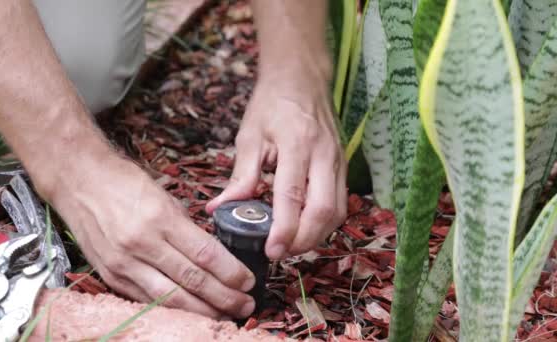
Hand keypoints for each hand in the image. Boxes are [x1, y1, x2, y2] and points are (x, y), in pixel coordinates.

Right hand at [43, 155, 256, 318]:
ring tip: (226, 315)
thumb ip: (186, 228)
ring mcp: (124, 263)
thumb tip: (213, 255)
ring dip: (203, 311)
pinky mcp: (111, 276)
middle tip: (246, 305)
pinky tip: (190, 314)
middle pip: (192, 281)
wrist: (79, 182)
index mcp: (160, 219)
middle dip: (224, 298)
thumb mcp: (163, 197)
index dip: (231, 273)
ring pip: (171, 298)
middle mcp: (142, 244)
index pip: (205, 254)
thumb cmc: (124, 184)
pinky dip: (171, 310)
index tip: (248, 281)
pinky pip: (147, 300)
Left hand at [206, 73, 347, 259]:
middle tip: (280, 253)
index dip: (284, 229)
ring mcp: (338, 160)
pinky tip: (305, 228)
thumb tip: (219, 209)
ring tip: (291, 245)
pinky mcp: (343, 165)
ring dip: (316, 236)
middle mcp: (323, 154)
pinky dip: (324, 223)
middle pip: (323, 211)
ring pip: (337, 212)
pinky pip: (340, 203)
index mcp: (296, 143)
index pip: (293, 196)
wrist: (301, 77)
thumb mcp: (249, 136)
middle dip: (303, 240)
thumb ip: (240, 176)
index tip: (271, 251)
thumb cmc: (272, 103)